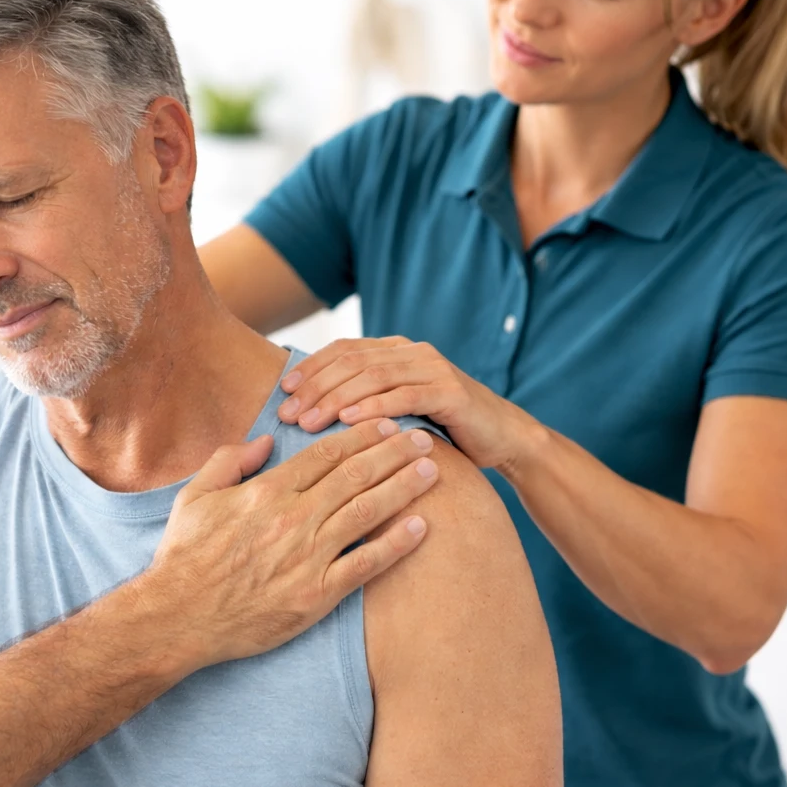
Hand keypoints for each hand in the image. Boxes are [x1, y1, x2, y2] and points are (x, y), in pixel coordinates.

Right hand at [150, 419, 439, 668]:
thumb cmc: (184, 557)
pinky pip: (366, 564)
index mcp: (267, 491)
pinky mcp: (317, 594)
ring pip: (367, 511)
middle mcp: (293, 518)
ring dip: (404, 487)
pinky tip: (422, 527)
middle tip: (423, 438)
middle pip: (355, 475)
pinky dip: (396, 544)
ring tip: (432, 470)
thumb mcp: (194, 496)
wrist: (177, 618)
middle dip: (394, 452)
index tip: (386, 424)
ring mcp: (308, 557)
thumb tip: (266, 439)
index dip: (361, 436)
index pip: (325, 454)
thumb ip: (229, 461)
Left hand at [277, 337, 533, 471]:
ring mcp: (433, 369)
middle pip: (352, 362)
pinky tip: (348, 420)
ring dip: (335, 399)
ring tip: (308, 421)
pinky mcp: (449, 392)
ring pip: (372, 377)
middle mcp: (413, 352)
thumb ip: (369, 399)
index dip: (311, 368)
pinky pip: (403, 396)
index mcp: (398, 350)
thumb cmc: (444, 428)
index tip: (283, 392)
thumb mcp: (401, 408)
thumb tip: (314, 410)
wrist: (503, 436)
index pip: (344, 350)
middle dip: (315, 387)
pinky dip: (373, 407)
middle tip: (287, 413)